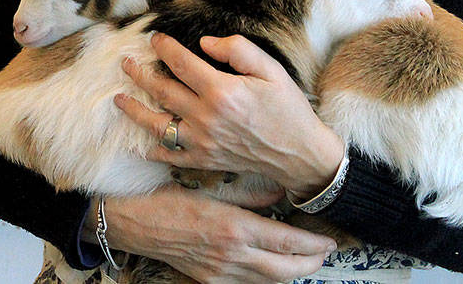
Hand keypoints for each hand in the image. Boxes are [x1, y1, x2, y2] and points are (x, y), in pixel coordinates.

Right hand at [100, 186, 335, 283]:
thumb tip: (279, 194)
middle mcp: (231, 255)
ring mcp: (221, 272)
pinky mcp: (210, 280)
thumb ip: (249, 194)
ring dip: (292, 273)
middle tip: (325, 253)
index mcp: (234, 227)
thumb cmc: (168, 199)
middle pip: (285, 270)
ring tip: (306, 261)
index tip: (328, 240)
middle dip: (311, 264)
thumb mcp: (211, 188)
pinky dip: (268, 278)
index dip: (312, 244)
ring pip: (269, 281)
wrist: (134, 223)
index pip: (286, 242)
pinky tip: (272, 267)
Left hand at [116, 33, 344, 198]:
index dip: (164, 48)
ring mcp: (203, 142)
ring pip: (157, 125)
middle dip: (139, 74)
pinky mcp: (205, 161)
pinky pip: (171, 156)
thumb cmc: (287, 108)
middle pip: (162, 91)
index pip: (181, 63)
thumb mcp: (271, 70)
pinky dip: (152, 151)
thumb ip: (238, 50)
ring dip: (134, 111)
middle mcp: (206, 117)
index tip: (154, 38)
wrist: (300, 153)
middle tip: (125, 63)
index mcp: (222, 91)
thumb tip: (205, 42)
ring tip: (119, 99)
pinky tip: (139, 144)